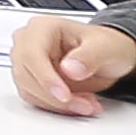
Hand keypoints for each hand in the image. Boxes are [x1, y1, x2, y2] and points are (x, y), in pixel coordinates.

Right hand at [11, 17, 135, 114]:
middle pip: (26, 75)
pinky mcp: (31, 80)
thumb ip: (89, 56)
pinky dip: (57, 107)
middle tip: (84, 104)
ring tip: (87, 103)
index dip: (45, 78)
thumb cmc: (106, 45)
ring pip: (29, 90)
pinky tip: (78, 103)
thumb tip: (69, 69)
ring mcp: (28, 62)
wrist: (108, 57)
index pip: (32, 54)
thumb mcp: (106, 47)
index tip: (64, 95)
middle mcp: (29, 43)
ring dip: (58, 104)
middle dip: (55, 96)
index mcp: (43, 27)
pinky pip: (36, 99)